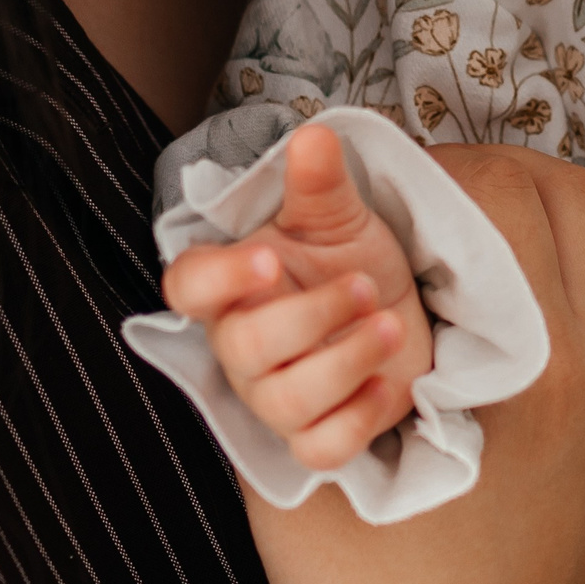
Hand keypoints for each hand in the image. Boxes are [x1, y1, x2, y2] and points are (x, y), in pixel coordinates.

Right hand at [162, 126, 433, 466]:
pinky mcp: (320, 431)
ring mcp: (277, 396)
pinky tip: (388, 383)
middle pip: (245, 347)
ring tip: (389, 325)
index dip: (219, 280)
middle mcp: (243, 347)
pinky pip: (321, 449)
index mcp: (233, 286)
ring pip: (287, 401)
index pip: (187, 287)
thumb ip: (320, 181)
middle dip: (312, 316)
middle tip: (366, 285)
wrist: (396, 303)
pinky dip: (357, 419)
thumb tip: (315, 134)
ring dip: (345, 362)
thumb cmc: (346, 257)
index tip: (268, 259)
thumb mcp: (337, 214)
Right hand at [244, 146, 584, 583]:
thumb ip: (287, 348)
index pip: (505, 197)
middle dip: (485, 177)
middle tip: (414, 204)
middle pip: (568, 196)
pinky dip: (583, 266)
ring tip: (463, 238)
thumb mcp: (305, 467)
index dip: (431, 171)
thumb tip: (278, 242)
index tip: (377, 189)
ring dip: (542, 213)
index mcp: (528, 373)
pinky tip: (514, 294)